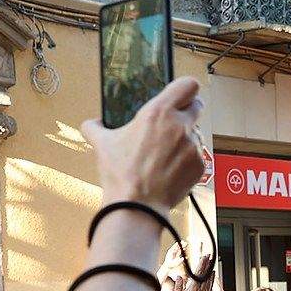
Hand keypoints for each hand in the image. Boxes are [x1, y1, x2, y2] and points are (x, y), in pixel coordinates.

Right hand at [80, 76, 205, 209]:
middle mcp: (180, 125)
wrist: (138, 206)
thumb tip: (91, 124)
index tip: (178, 95)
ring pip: (197, 133)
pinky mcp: (200, 166)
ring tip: (166, 154)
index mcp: (158, 112)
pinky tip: (170, 169)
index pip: (188, 85)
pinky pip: (197, 156)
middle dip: (187, 112)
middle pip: (197, 106)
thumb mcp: (101, 145)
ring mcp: (193, 146)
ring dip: (186, 138)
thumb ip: (95, 128)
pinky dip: (187, 160)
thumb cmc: (120, 173)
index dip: (185, 88)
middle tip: (173, 124)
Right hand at [161, 244, 215, 290]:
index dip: (202, 264)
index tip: (204, 257)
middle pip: (205, 275)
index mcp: (193, 290)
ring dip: (210, 270)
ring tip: (211, 263)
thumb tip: (179, 277)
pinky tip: (212, 276)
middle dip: (207, 264)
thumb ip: (178, 287)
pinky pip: (211, 286)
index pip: (198, 274)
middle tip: (209, 256)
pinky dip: (212, 279)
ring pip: (209, 280)